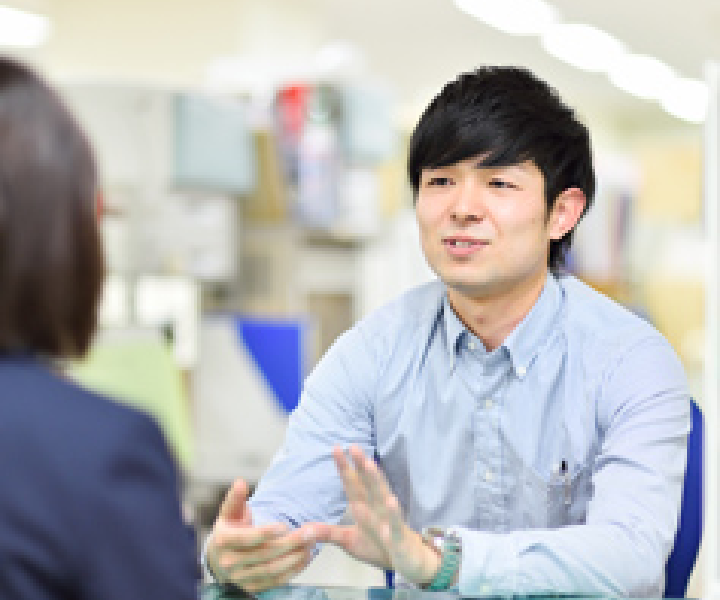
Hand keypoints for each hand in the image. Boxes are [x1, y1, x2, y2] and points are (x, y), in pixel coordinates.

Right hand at [207, 479, 319, 592]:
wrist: (219, 558)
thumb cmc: (229, 530)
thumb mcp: (229, 513)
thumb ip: (235, 498)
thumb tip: (241, 483)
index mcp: (223, 541)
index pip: (246, 538)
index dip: (265, 533)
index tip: (284, 525)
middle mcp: (230, 562)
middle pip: (264, 554)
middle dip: (290, 543)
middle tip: (310, 532)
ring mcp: (241, 577)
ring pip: (272, 569)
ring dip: (294, 557)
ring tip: (310, 544)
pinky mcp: (252, 587)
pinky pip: (275, 581)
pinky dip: (292, 570)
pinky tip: (304, 557)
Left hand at [317, 446, 440, 586]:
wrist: (408, 561)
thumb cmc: (379, 546)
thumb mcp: (349, 541)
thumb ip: (328, 533)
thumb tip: (304, 528)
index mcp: (364, 507)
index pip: (353, 484)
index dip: (344, 468)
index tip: (336, 449)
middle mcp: (377, 509)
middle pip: (367, 484)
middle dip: (360, 466)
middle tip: (354, 447)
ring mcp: (389, 521)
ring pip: (382, 497)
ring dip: (376, 481)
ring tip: (369, 464)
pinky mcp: (398, 537)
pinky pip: (395, 525)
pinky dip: (393, 515)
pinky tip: (391, 502)